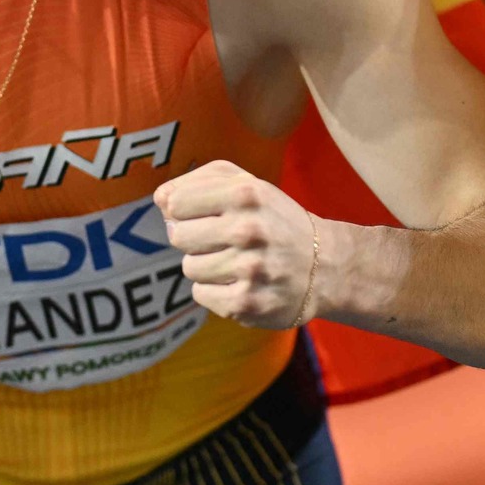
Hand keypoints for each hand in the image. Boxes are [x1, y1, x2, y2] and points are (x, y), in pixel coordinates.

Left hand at [157, 161, 324, 331]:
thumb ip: (199, 182)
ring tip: (234, 261)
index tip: (204, 215)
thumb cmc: (273, 220)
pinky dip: (213, 289)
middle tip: (221, 240)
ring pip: (188, 267)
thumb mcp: (247, 185)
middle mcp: (248, 230)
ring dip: (205, 265)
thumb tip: (160, 198)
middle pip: (178, 236)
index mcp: (246, 193)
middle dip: (193, 238)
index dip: (184, 210)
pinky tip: (238, 282)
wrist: (324, 266)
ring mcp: (248, 269)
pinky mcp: (246, 302)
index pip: (176, 203)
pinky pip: (200, 293)